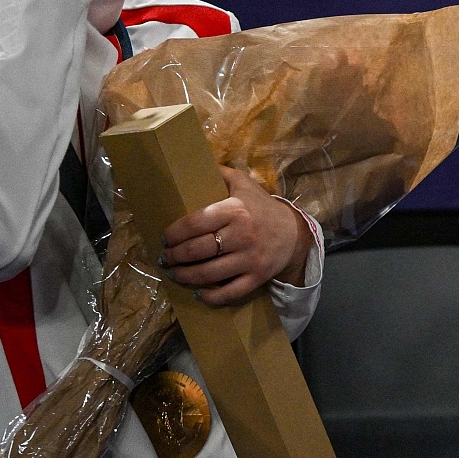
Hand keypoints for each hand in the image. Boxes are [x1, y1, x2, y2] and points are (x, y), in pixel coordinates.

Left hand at [159, 167, 311, 306]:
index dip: (173, 233)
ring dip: (184, 276)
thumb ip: (220, 173)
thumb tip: (191, 161)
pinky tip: (198, 293)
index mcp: (236, 210)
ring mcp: (250, 259)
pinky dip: (210, 297)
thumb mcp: (244, 184)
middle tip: (165, 257)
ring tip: (173, 273)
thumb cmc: (261, 208)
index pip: (195, 223)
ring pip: (208, 273)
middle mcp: (242, 235)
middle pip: (197, 250)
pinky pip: (229, 293)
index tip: (164, 238)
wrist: (294, 234)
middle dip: (174, 256)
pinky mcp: (257, 277)